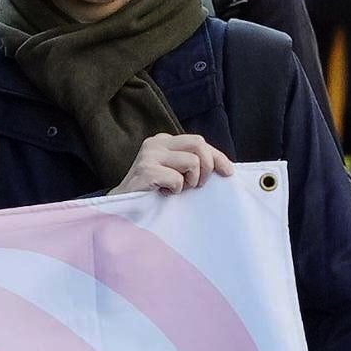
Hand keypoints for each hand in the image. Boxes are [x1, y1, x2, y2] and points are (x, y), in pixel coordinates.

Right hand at [114, 132, 233, 197]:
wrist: (123, 209)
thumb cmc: (153, 193)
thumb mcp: (174, 172)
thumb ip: (192, 163)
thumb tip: (224, 167)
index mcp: (164, 141)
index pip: (199, 141)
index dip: (217, 157)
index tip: (228, 172)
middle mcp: (156, 143)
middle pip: (199, 144)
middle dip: (207, 167)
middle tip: (198, 185)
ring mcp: (149, 155)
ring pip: (192, 161)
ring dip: (191, 182)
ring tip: (177, 189)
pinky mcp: (146, 170)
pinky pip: (177, 179)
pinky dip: (176, 190)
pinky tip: (163, 193)